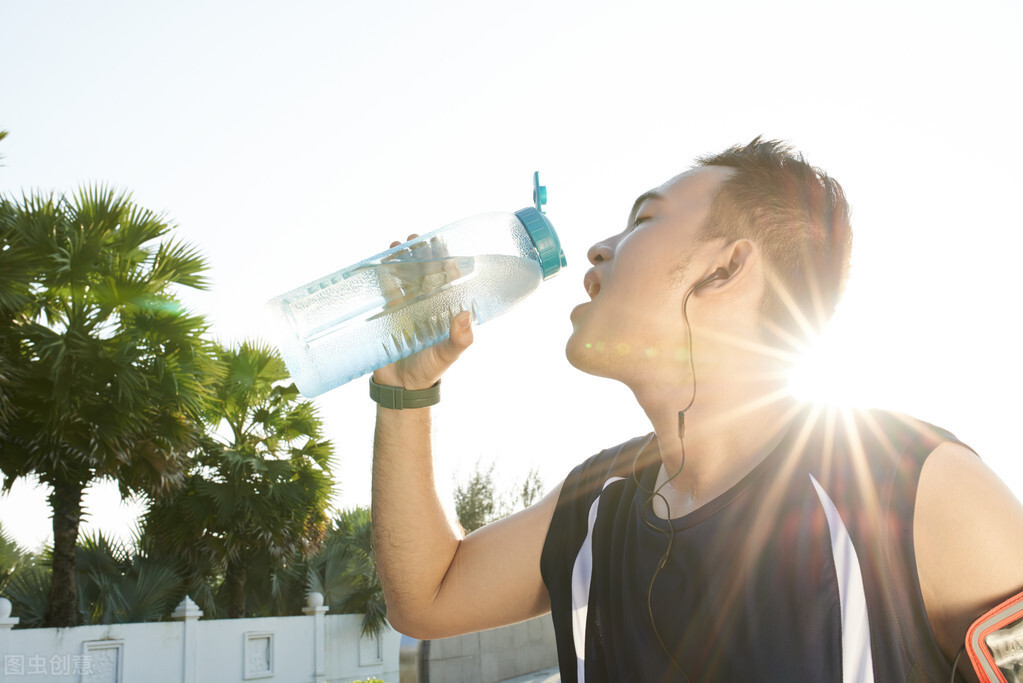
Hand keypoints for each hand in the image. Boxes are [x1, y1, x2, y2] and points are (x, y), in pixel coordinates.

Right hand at [372, 235, 473, 390]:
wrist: (400, 388)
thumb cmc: (429, 372)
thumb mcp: (446, 356)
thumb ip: (458, 340)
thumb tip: (465, 316)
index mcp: (445, 312)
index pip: (449, 282)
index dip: (447, 262)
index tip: (443, 245)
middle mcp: (428, 307)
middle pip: (425, 274)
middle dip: (421, 254)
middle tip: (416, 238)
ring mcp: (407, 309)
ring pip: (405, 278)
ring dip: (401, 261)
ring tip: (397, 245)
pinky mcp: (388, 315)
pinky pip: (386, 291)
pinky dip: (383, 276)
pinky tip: (379, 263)